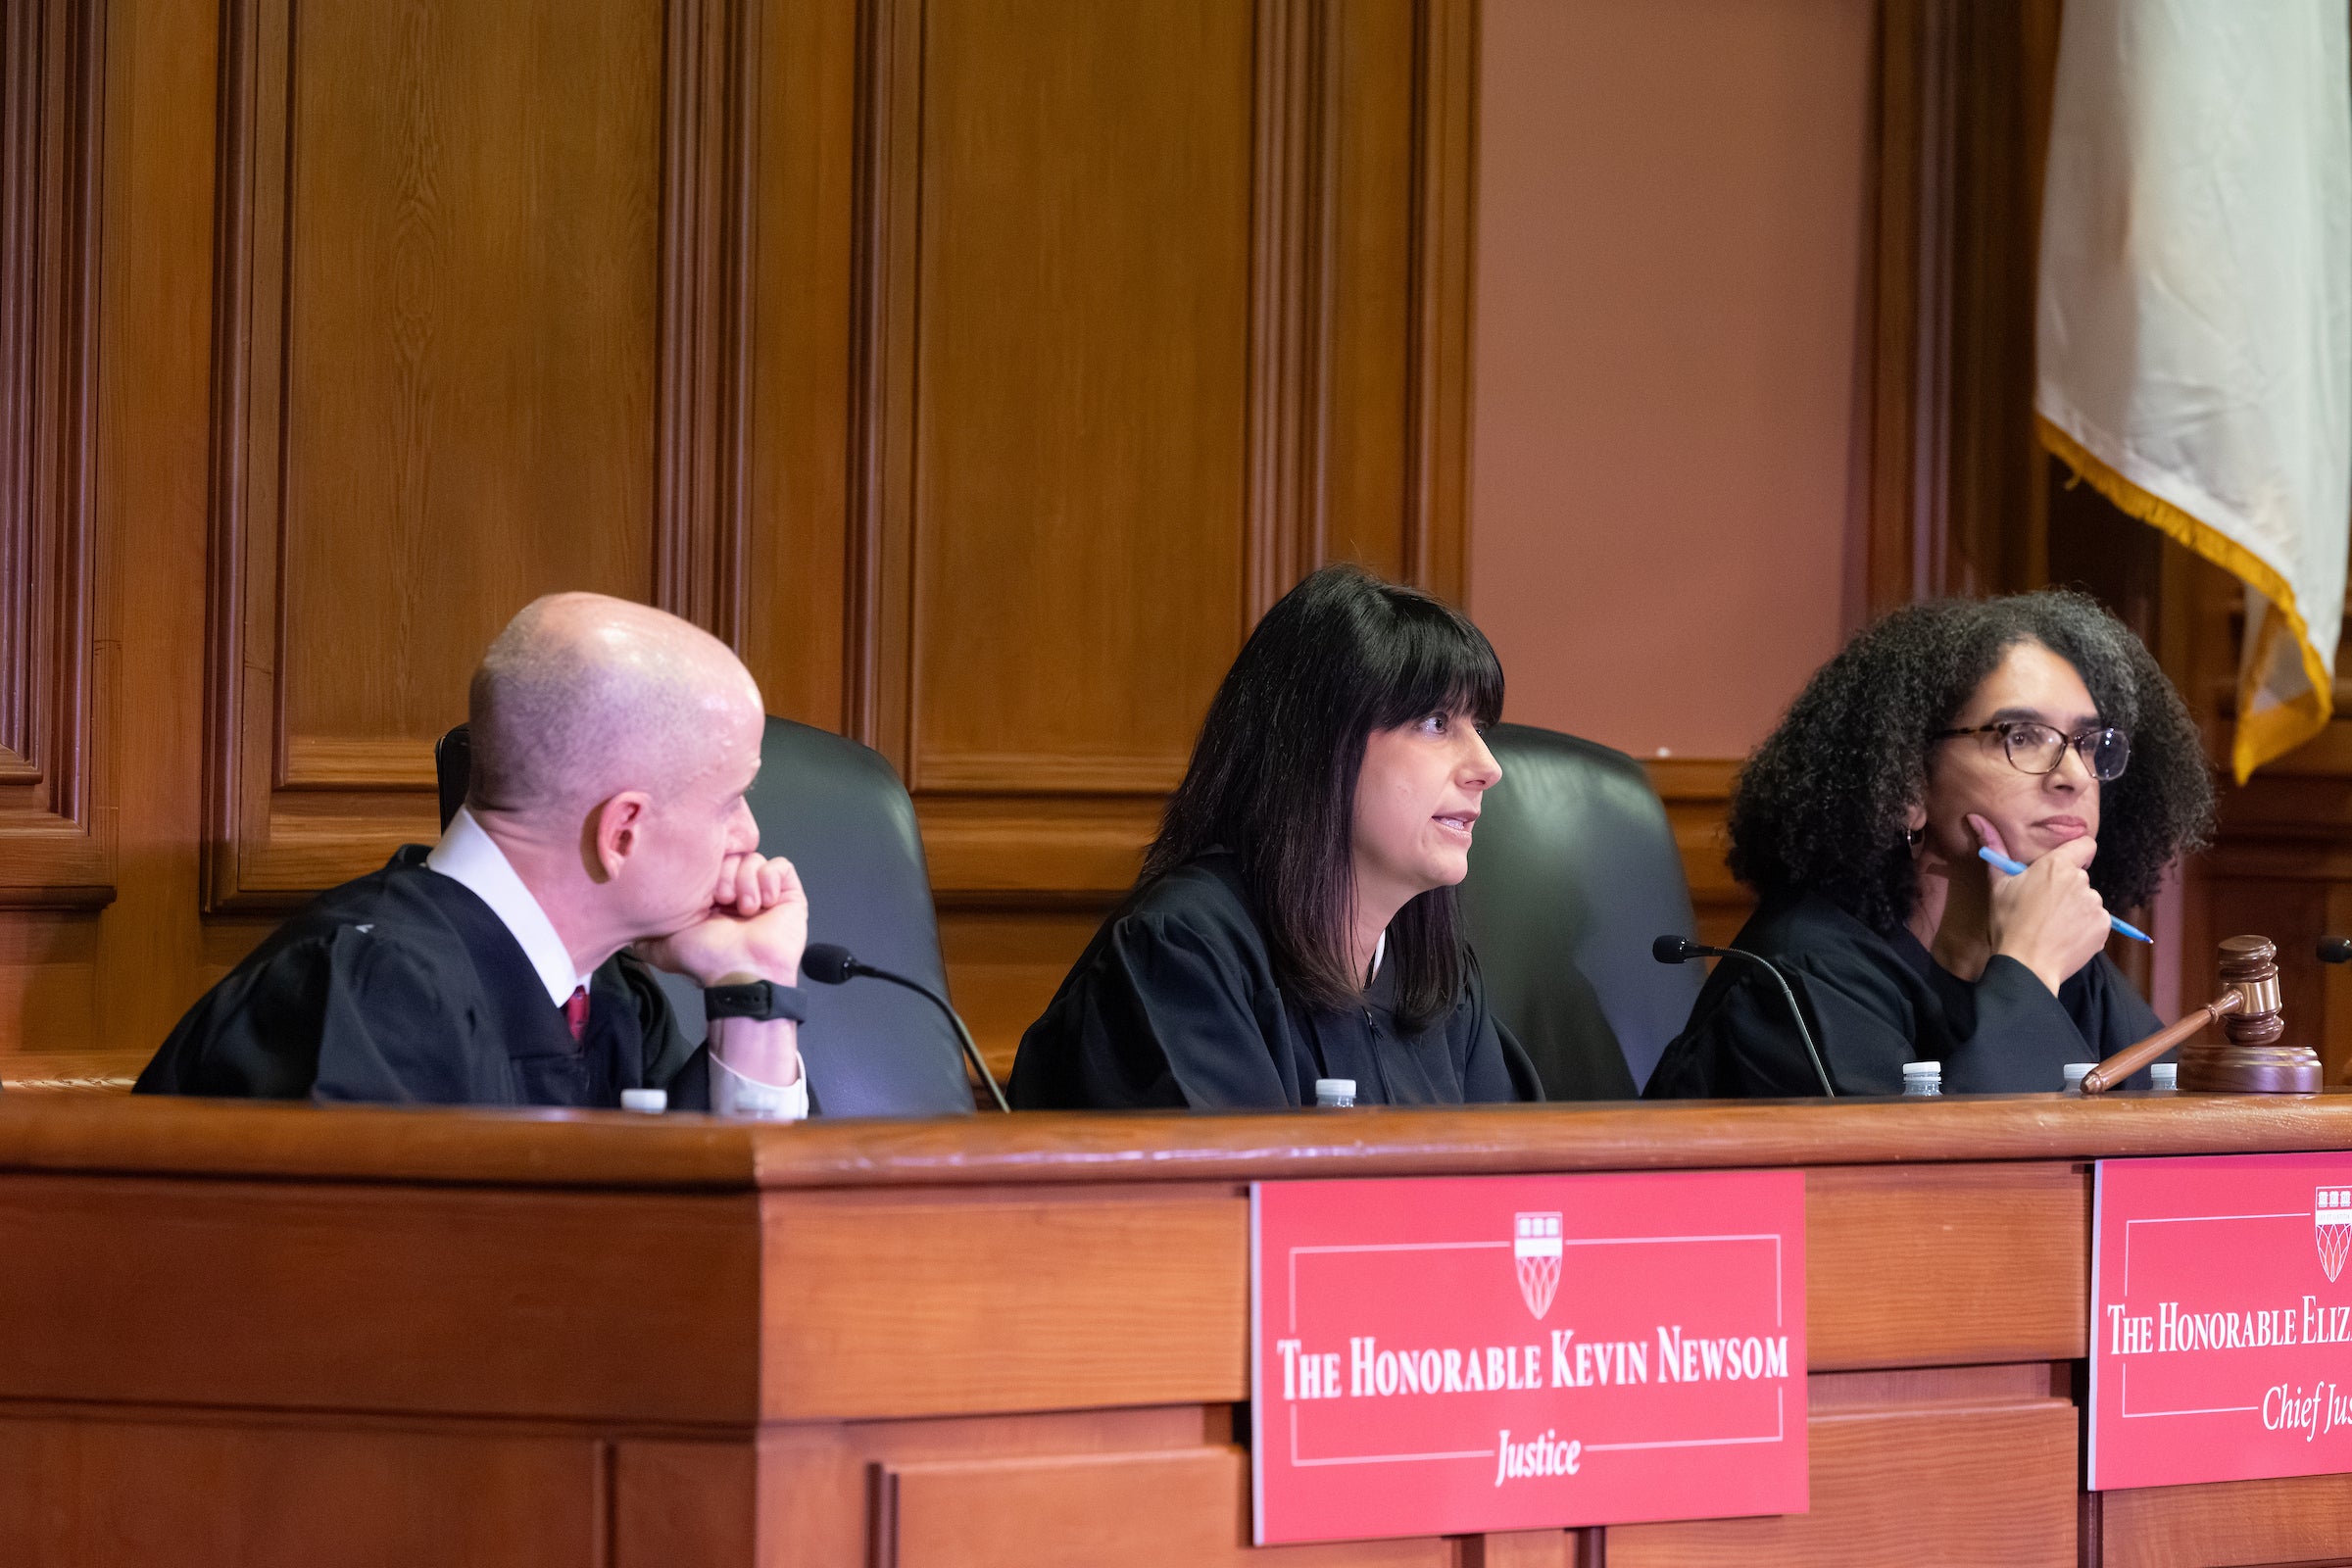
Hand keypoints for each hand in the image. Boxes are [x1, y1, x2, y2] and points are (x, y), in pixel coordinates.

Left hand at [634, 852, 807, 986]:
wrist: (742, 972)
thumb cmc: (707, 960)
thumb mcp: (662, 945)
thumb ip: (643, 933)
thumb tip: (626, 925)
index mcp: (710, 897)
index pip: (707, 860)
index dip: (704, 868)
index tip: (703, 893)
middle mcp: (736, 891)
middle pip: (731, 854)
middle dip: (725, 875)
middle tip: (723, 900)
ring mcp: (763, 892)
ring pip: (754, 858)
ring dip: (747, 882)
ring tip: (746, 909)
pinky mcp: (788, 893)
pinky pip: (780, 865)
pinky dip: (769, 879)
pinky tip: (764, 902)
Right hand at [1973, 814, 2109, 994]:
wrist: (2027, 965)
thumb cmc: (2008, 923)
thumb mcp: (1997, 885)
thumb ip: (1993, 848)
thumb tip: (1975, 817)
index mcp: (2057, 865)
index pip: (2085, 844)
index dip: (2075, 854)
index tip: (2061, 867)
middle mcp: (2081, 880)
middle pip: (2079, 877)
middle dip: (2066, 888)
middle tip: (2043, 907)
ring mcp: (2095, 904)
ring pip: (2087, 900)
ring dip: (2075, 909)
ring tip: (2053, 926)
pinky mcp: (2104, 926)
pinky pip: (2096, 921)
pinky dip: (2084, 928)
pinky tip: (2065, 938)